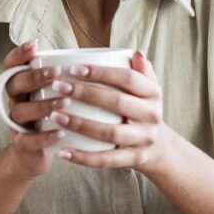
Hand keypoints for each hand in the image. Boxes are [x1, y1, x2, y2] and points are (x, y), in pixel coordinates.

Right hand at [2, 40, 71, 178]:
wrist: (38, 155)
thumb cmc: (57, 118)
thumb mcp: (62, 94)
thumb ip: (83, 75)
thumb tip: (125, 56)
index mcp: (25, 85)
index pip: (13, 64)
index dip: (20, 54)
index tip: (35, 46)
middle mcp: (18, 101)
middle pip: (15, 84)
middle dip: (35, 76)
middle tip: (57, 73)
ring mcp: (18, 123)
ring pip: (21, 111)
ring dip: (42, 105)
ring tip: (64, 102)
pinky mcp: (23, 146)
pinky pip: (28, 140)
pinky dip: (44, 137)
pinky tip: (61, 133)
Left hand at [52, 50, 171, 174]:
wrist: (159, 147)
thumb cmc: (141, 109)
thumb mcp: (147, 88)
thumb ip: (140, 70)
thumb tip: (135, 53)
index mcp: (153, 92)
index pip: (127, 78)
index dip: (101, 73)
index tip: (73, 69)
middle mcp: (152, 115)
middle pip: (117, 102)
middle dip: (85, 93)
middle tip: (58, 87)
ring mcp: (144, 139)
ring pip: (110, 132)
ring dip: (80, 124)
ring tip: (55, 116)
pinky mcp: (134, 159)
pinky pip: (106, 160)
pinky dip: (84, 157)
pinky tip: (63, 152)